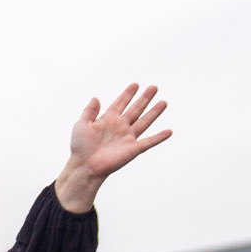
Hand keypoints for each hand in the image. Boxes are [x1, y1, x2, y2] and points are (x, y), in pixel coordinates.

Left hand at [54, 83, 171, 211]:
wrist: (85, 166)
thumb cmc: (80, 147)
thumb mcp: (81, 125)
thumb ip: (89, 111)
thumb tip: (95, 97)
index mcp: (108, 119)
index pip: (120, 103)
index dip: (127, 94)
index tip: (135, 85)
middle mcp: (120, 127)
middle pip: (135, 109)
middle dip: (144, 98)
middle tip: (154, 87)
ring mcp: (128, 137)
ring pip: (144, 121)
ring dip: (154, 112)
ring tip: (164, 102)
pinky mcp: (133, 149)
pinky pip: (149, 142)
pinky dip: (159, 137)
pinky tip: (169, 132)